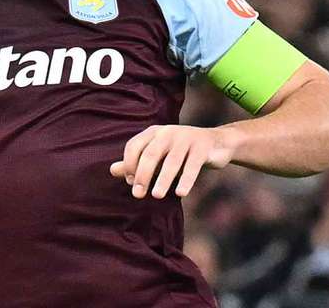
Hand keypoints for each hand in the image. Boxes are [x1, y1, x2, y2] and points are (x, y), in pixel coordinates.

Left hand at [109, 125, 235, 199]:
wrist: (216, 144)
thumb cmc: (180, 152)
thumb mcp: (158, 156)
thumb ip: (136, 163)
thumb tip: (112, 170)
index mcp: (153, 132)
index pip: (134, 146)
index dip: (129, 164)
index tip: (130, 182)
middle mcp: (168, 132)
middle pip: (151, 154)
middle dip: (143, 174)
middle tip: (138, 194)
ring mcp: (186, 138)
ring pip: (172, 161)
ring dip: (163, 179)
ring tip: (156, 196)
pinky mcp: (202, 147)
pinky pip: (192, 165)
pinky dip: (186, 179)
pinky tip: (180, 193)